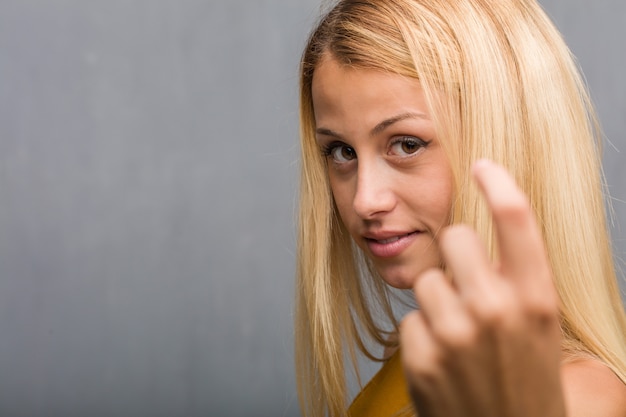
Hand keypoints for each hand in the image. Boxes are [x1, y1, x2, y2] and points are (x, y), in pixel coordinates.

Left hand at [399, 160, 565, 416]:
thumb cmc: (527, 383)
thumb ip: (520, 283)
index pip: (516, 219)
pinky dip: (422, 337)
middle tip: (469, 288)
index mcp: (536, 299)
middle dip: (458, 257)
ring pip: (426, 281)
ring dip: (439, 302)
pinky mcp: (421, 359)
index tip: (481, 166)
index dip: (497, 183)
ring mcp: (455, 334)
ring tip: (459, 337)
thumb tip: (488, 240)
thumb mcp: (542, 330)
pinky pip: (409, 320)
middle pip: (454, 239)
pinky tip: (443, 363)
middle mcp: (495, 309)